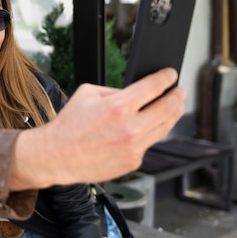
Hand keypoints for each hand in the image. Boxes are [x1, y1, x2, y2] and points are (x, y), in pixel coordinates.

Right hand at [11, 68, 185, 188]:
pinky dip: (150, 134)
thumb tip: (135, 93)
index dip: (167, 78)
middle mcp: (131, 127)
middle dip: (177, 96)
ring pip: (165, 128)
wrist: (57, 155)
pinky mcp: (133, 162)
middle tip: (179, 92)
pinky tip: (146, 128)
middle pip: (169, 107)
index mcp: (119, 106)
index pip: (155, 86)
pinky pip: (148, 144)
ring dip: (173, 115)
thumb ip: (115, 91)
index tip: (171, 75)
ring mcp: (134, 147)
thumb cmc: (69, 125)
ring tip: (174, 107)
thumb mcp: (87, 94)